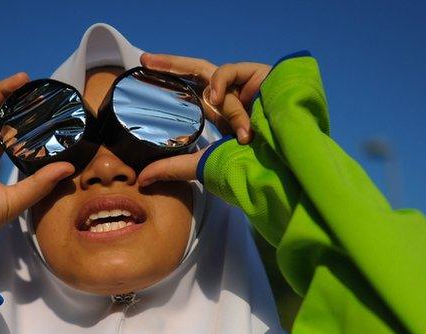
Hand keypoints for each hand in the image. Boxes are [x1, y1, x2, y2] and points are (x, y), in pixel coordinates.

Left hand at [136, 53, 270, 186]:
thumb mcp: (204, 164)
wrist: (284, 161)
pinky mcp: (258, 75)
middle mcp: (231, 98)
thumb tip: (141, 179)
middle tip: (145, 61)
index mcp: (221, 116)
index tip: (145, 79)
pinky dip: (219, 83)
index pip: (190, 94)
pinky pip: (228, 71)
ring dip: (207, 91)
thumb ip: (173, 168)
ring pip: (211, 75)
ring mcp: (244, 86)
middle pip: (195, 74)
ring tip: (212, 106)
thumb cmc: (251, 165)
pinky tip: (217, 98)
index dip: (170, 84)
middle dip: (170, 65)